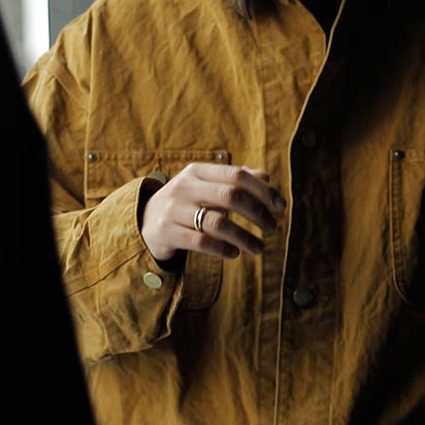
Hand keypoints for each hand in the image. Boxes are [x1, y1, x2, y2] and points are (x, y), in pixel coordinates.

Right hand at [140, 163, 286, 263]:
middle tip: (272, 228)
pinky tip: (235, 253)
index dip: (263, 191)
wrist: (144, 222)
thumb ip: (234, 180)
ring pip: (218, 222)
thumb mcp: (205, 187)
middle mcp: (184, 187)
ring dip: (244, 237)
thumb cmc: (186, 203)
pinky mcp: (166, 232)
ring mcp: (173, 210)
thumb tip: (266, 177)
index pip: (237, 175)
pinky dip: (223, 249)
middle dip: (257, 213)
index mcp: (197, 171)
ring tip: (259, 248)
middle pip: (230, 196)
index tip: (280, 207)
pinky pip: (201, 243)